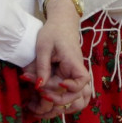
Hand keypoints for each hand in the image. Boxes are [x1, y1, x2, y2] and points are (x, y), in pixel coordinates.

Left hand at [22, 0, 90, 117]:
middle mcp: (76, 69)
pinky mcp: (67, 74)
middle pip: (74, 92)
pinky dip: (56, 94)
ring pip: (71, 94)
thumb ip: (42, 66)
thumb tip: (39, 86)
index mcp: (73, 61)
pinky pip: (65, 89)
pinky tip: (43, 93)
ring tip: (41, 97)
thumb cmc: (53, 31)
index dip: (73, 87)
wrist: (61, 22)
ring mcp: (72, 73)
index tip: (60, 84)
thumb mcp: (43, 47)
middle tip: (39, 92)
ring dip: (58, 100)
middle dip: (56, 97)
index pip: (82, 80)